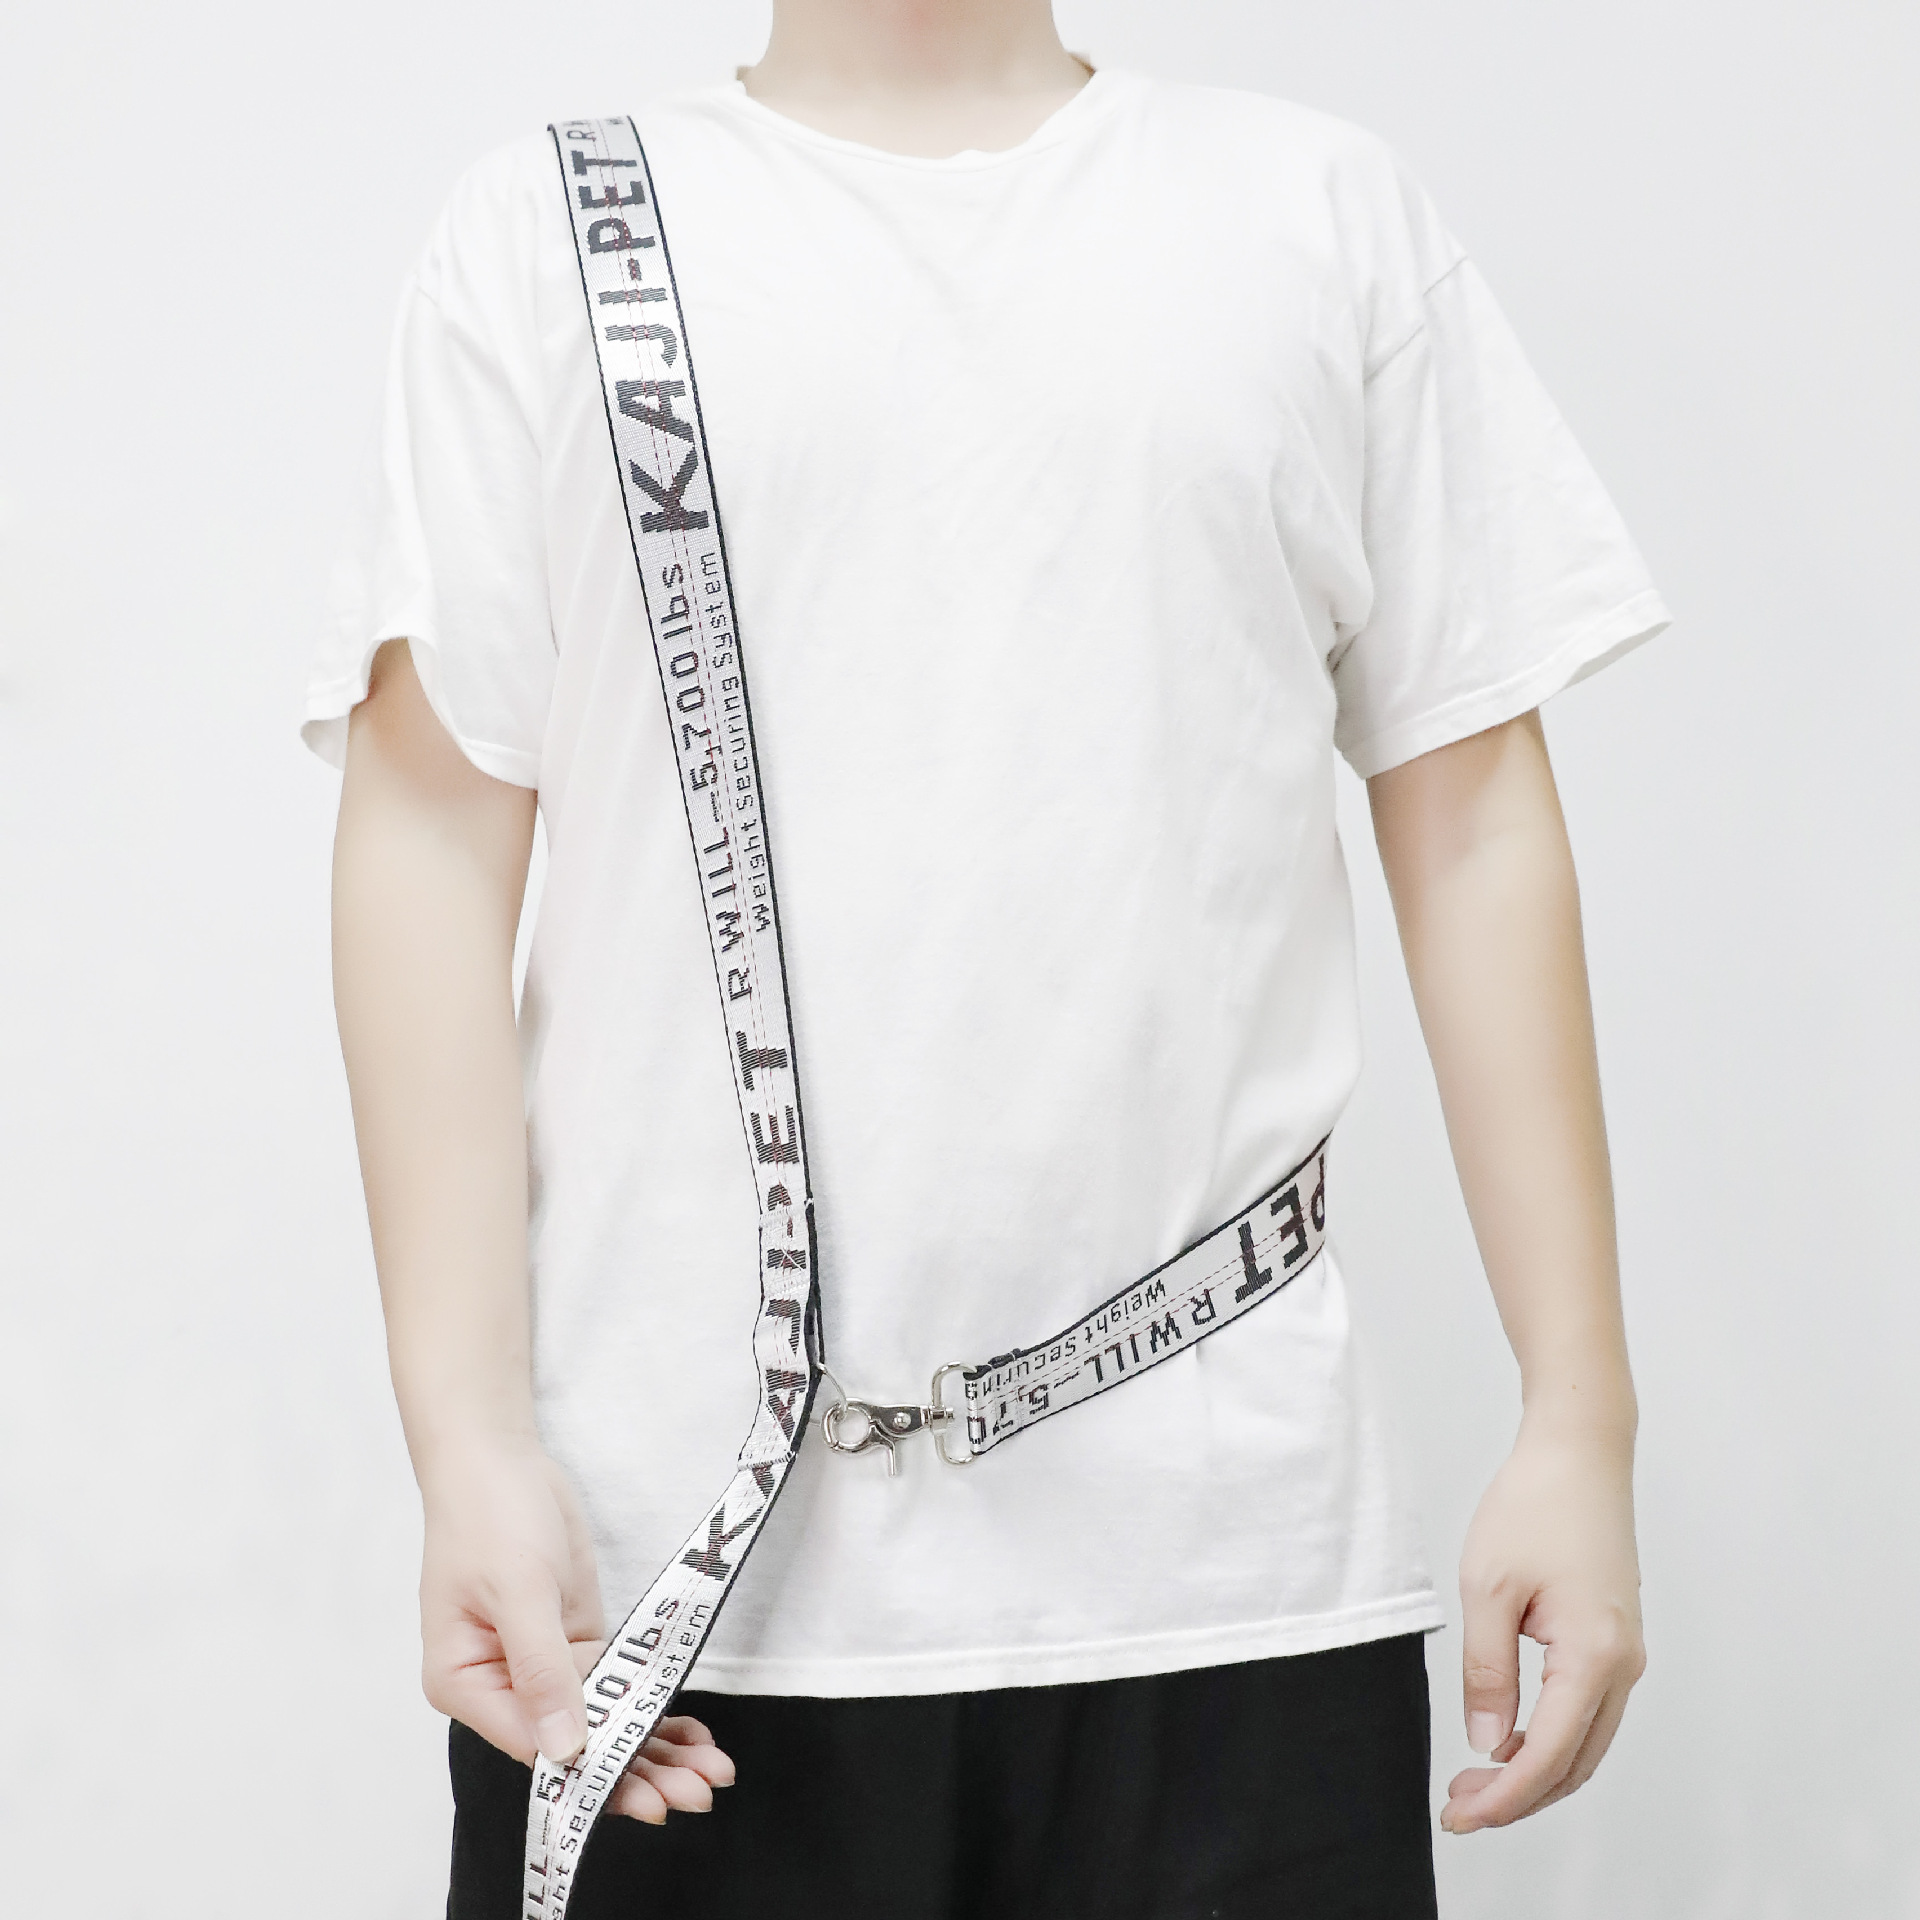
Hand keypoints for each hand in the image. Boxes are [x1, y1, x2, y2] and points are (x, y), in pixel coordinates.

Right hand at [417, 1436, 735, 1821]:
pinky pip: (616, 1686)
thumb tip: (564, 1748)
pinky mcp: (575, 1640)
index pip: (535, 1746)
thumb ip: (542, 1668)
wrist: (499, 1457)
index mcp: (466, 1683)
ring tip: (711, 1774)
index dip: (593, 1775)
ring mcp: (544, 1665)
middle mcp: (504, 1685)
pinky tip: (692, 1734)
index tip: (647, 1796)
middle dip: (635, 1772)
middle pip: (573, 1744)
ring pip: (602, 1721)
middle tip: (699, 1793)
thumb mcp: (518, 1589)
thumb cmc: (489, 1516)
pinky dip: (650, 1707)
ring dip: (653, 1746)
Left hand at [1441, 1416, 1644, 1832]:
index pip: (1549, 1757)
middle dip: (1518, 1797)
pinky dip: (1552, 1739)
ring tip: (1475, 1780)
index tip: (1458, 1816)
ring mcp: (1626, 1654)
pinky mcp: (1616, 1640)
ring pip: (1586, 1744)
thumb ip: (1487, 1669)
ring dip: (1535, 1772)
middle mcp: (1623, 1665)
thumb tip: (1486, 1742)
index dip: (1503, 1798)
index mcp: (1593, 1656)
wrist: (1579, 1452)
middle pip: (1575, 1764)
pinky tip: (1509, 1737)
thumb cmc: (1533, 1506)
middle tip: (1457, 1807)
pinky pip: (1589, 1712)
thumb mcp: (1488, 1585)